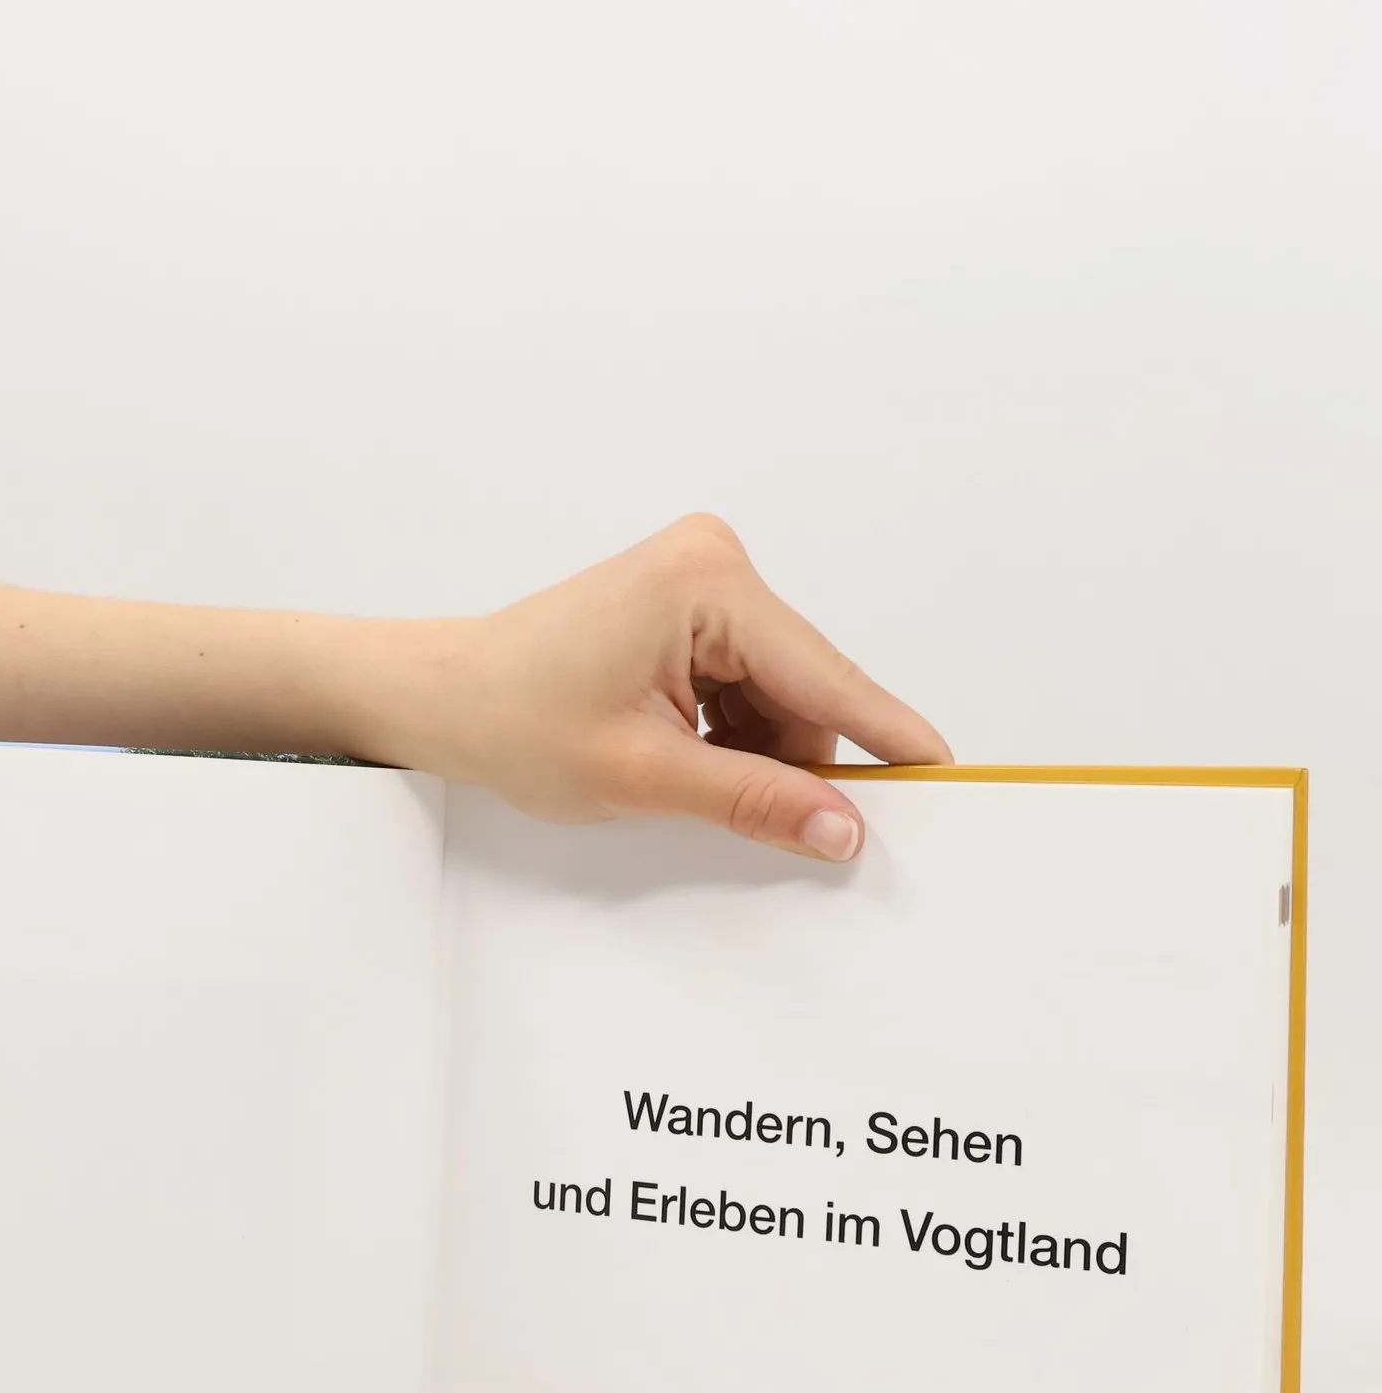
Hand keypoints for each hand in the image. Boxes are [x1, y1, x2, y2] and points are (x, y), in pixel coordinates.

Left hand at [401, 514, 950, 858]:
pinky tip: (685, 762)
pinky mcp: (688, 607)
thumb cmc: (512, 721)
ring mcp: (701, 581)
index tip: (950, 780)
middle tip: (774, 827)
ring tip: (678, 780)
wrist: (441, 699)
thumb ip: (754, 801)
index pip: (825, 675)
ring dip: (755, 753)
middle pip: (804, 687)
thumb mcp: (643, 775)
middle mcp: (714, 563)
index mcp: (705, 583)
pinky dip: (732, 735)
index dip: (887, 738)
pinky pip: (746, 685)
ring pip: (778, 694)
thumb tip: (843, 829)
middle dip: (793, 761)